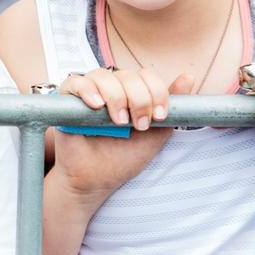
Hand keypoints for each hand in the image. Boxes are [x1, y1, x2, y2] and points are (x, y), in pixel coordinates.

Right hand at [52, 68, 193, 202]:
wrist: (96, 180)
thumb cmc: (123, 158)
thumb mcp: (155, 133)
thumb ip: (170, 107)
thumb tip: (188, 77)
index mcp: (131, 93)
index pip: (146, 75)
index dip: (156, 92)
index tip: (158, 117)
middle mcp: (110, 88)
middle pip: (128, 74)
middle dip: (139, 99)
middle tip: (137, 125)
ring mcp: (88, 92)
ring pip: (104, 75)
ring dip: (116, 97)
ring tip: (117, 121)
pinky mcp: (66, 99)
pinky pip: (75, 82)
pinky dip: (87, 90)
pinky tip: (96, 106)